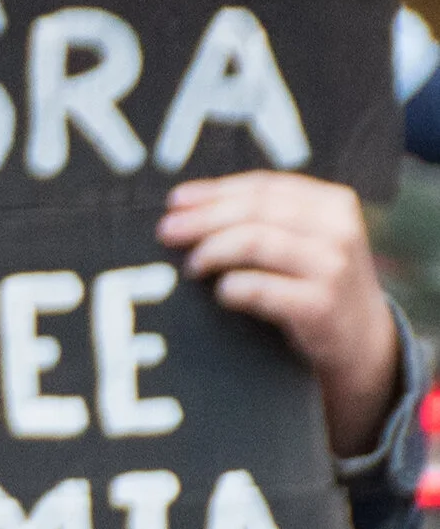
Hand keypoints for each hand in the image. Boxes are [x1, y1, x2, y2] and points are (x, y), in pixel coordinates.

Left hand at [159, 171, 399, 457]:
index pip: (264, 186)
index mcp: (332, 203)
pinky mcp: (321, 306)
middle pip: (255, 211)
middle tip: (167, 231)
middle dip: (203, 219)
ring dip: (212, 251)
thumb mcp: (303, 241)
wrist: (361, 342)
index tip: (175, 201)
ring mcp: (333, 267)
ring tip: (191, 266)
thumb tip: (183, 206)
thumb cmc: (314, 284)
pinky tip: (221, 292)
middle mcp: (337, 229)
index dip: (215, 191)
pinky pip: (260, 288)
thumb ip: (261, 218)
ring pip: (255, 241)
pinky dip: (232, 287)